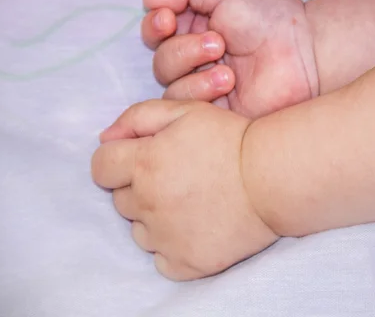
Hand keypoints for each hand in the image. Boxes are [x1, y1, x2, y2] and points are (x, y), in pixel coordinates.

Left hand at [90, 99, 278, 280]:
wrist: (275, 177)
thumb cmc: (232, 139)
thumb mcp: (186, 111)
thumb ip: (138, 117)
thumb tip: (104, 138)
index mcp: (144, 162)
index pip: (100, 167)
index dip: (118, 161)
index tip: (144, 159)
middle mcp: (148, 202)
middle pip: (120, 200)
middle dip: (140, 187)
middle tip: (179, 177)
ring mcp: (166, 237)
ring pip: (138, 231)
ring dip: (155, 218)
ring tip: (191, 202)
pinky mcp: (186, 263)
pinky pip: (160, 259)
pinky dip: (172, 246)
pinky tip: (196, 227)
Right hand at [140, 0, 318, 118]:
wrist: (304, 49)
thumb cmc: (269, 17)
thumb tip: (148, 1)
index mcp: (195, 29)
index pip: (155, 32)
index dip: (154, 26)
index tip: (168, 18)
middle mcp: (196, 60)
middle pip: (160, 61)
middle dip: (183, 50)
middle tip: (218, 43)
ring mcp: (206, 88)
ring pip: (169, 88)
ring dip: (193, 74)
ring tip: (228, 70)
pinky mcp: (217, 112)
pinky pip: (188, 110)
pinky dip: (201, 93)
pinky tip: (229, 82)